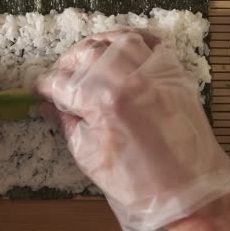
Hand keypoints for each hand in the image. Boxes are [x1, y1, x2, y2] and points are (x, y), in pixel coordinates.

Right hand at [35, 30, 229, 229]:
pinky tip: (121, 47)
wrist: (188, 191)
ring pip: (118, 39)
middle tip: (62, 77)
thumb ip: (67, 124)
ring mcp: (156, 72)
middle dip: (67, 63)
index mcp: (104, 102)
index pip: (63, 82)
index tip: (41, 89)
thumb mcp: (90, 157)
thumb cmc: (136, 183)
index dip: (46, 85)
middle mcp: (130, 78)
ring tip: (87, 59)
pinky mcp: (175, 73)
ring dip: (97, 45)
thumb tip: (48, 105)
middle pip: (87, 52)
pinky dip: (134, 39)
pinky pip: (153, 41)